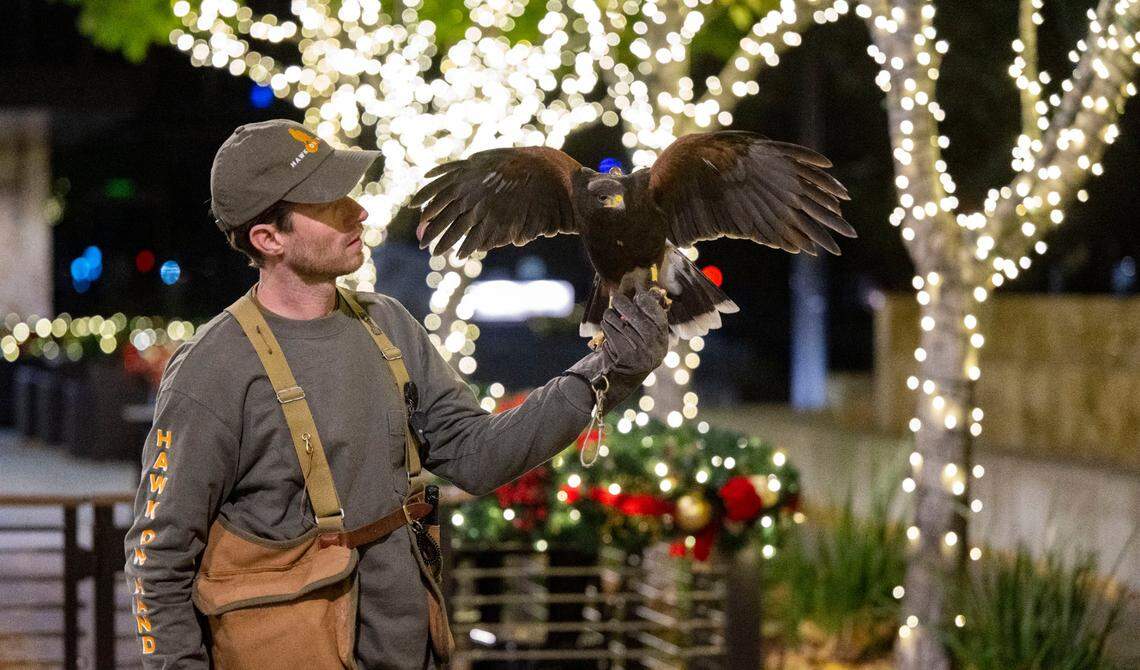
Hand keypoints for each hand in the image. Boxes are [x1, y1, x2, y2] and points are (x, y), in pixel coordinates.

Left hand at [565, 286, 669, 413]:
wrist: (620, 379)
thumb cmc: (634, 352)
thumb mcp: (648, 337)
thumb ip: (651, 316)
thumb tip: (655, 291)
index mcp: (662, 337)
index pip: (655, 309)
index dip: (644, 300)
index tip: (636, 298)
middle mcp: (653, 343)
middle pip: (632, 310)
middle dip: (620, 302)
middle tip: (616, 299)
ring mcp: (638, 349)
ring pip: (615, 318)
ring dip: (610, 317)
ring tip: (612, 324)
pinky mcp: (622, 352)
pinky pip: (608, 328)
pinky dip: (605, 328)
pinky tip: (608, 336)